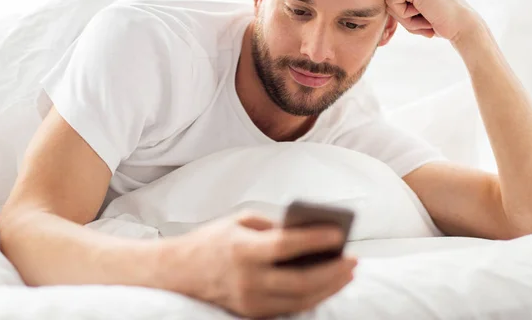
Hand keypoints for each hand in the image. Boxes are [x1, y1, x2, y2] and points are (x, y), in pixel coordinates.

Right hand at [161, 210, 356, 318]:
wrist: (178, 272)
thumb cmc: (211, 241)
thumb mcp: (240, 222)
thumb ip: (273, 227)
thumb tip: (308, 233)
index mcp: (242, 251)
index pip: (286, 246)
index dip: (315, 240)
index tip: (339, 234)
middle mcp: (247, 280)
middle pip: (300, 282)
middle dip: (332, 272)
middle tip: (354, 260)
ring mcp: (250, 302)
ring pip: (299, 301)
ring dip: (328, 288)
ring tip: (346, 273)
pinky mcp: (251, 314)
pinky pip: (289, 308)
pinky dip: (311, 297)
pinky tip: (326, 285)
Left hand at [386, 0, 482, 43]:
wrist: (461, 25)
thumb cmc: (436, 19)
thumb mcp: (412, 6)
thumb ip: (393, 0)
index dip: (400, 12)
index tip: (422, 12)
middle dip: (402, 15)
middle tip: (425, 14)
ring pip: (387, 3)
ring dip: (405, 18)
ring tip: (426, 13)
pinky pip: (391, 5)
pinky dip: (407, 17)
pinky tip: (426, 12)